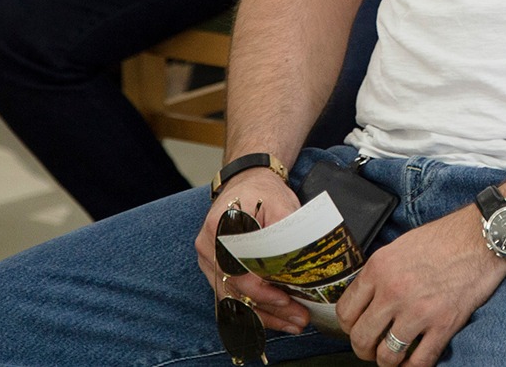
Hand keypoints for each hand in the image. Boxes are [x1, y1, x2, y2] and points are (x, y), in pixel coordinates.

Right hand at [195, 167, 309, 334]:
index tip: (286, 299)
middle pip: (236, 291)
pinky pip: (234, 297)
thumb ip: (286, 233)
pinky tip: (278, 320)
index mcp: (218, 229)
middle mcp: (207, 248)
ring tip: (293, 323)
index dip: (262, 290)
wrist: (249, 182)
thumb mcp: (280, 205)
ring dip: (265, 316)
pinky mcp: (217, 271)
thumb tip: (298, 266)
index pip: (237, 271)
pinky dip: (257, 310)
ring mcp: (209, 262)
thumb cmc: (264, 192)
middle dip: (270, 310)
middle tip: (298, 319)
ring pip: (235, 300)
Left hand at [337, 209, 505, 365]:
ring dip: (387, 361)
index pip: (346, 311)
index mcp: (379, 268)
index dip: (349, 326)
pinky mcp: (443, 324)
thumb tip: (368, 297)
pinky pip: (419, 361)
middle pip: (361, 337)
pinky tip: (414, 362)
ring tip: (393, 357)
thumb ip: (381, 272)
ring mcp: (418, 310)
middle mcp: (393, 291)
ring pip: (386, 355)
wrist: (481, 236)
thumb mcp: (400, 246)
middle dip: (364, 349)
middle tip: (372, 348)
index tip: (357, 328)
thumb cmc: (445, 237)